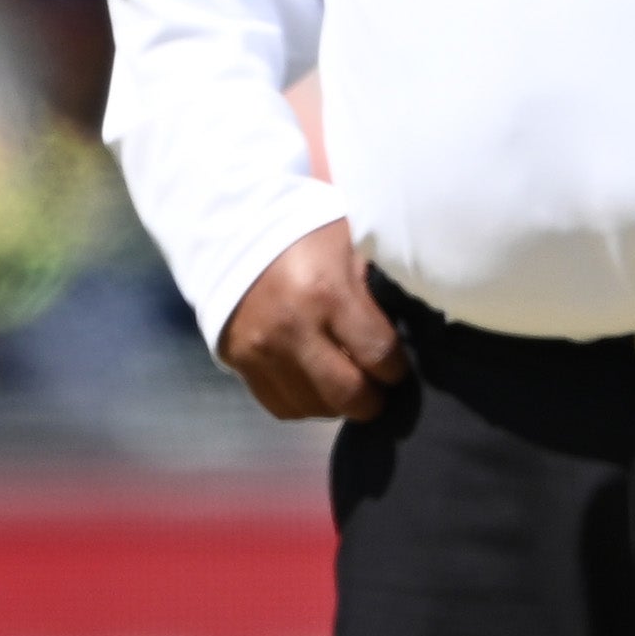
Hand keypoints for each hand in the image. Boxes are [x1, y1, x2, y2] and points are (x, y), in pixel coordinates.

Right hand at [215, 221, 409, 424]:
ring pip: (315, 409)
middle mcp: (293, 329)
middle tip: (377, 385)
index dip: (396, 367)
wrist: (231, 227)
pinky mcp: (239, 362)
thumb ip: (374, 287)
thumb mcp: (349, 242)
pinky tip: (315, 384)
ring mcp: (262, 351)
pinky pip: (282, 406)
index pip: (380, 356)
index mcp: (327, 293)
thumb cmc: (303, 229)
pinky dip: (305, 403)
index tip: (396, 363)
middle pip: (349, 396)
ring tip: (345, 382)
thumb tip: (403, 327)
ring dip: (337, 403)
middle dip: (372, 397)